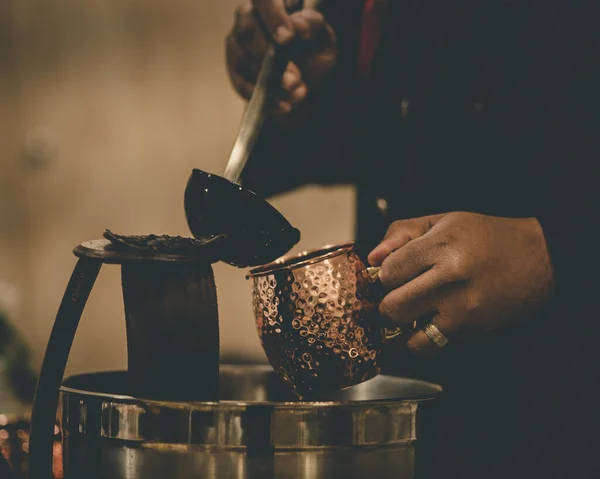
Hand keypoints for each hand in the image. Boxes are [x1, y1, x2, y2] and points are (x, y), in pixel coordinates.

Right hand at [226, 1, 336, 114]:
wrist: (305, 85)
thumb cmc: (313, 54)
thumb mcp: (323, 40)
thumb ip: (313, 27)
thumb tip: (298, 24)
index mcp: (273, 4)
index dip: (274, 17)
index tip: (288, 39)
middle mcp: (249, 17)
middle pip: (248, 31)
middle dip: (271, 58)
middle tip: (295, 79)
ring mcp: (238, 43)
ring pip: (242, 59)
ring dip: (269, 81)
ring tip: (295, 94)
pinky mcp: (235, 69)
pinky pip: (240, 83)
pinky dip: (262, 97)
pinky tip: (282, 105)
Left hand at [369, 212, 553, 355]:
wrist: (538, 258)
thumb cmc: (485, 237)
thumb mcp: (442, 221)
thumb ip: (401, 233)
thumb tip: (372, 258)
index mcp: (441, 247)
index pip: (387, 273)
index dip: (384, 276)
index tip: (394, 275)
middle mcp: (451, 280)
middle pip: (392, 308)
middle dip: (389, 304)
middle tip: (399, 296)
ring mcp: (464, 310)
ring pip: (409, 338)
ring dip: (405, 330)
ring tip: (413, 315)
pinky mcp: (475, 333)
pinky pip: (435, 348)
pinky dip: (426, 342)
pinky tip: (432, 325)